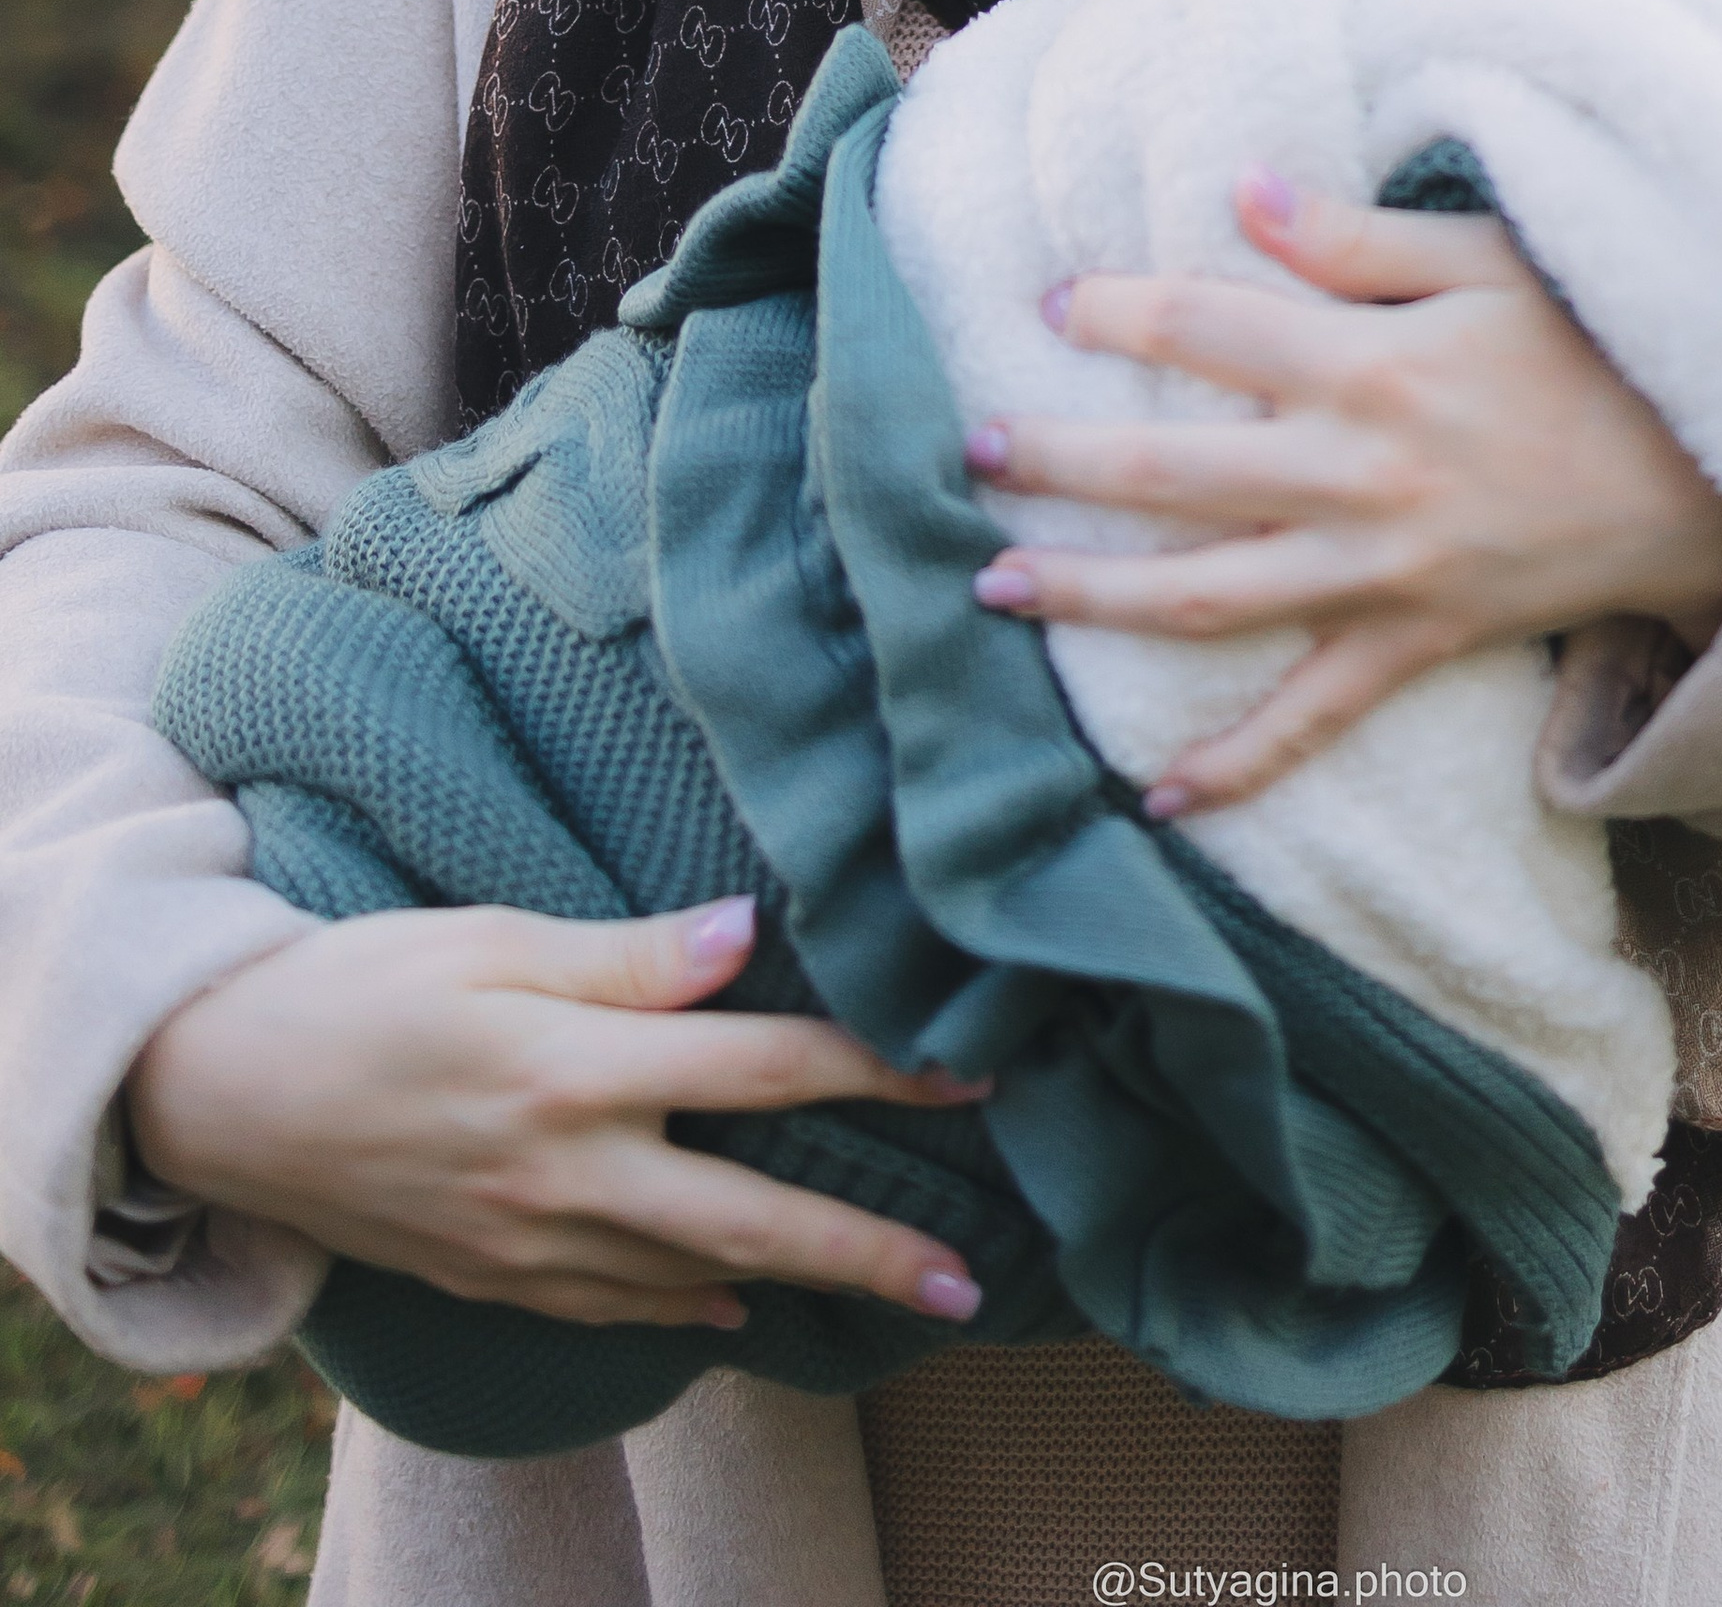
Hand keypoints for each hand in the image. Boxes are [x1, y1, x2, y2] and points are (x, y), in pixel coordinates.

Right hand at [125, 894, 986, 1332]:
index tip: (972, 1077)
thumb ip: (628, 955)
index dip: (876, 1072)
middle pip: (752, 1217)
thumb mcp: (492, 936)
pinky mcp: (491, 1282)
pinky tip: (737, 1309)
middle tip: (973, 1276)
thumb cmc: (360, 981)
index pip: (762, 1069)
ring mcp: (527, 1243)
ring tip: (895, 1288)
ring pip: (694, 1282)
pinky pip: (613, 1311)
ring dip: (799, 1287)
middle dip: (871, 1248)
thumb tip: (748, 937)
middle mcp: (563, 1171)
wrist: (218, 1090)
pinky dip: (685, 1314)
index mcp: (573, 1067)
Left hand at [965, 178, 1721, 815]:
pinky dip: (1238, 763)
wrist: (1712, 481)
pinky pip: (1312, 715)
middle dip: (1062, 463)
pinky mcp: (1417, 642)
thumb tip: (1240, 191)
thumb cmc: (1594, 348)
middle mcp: (1361, 475)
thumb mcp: (1488, 258)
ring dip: (1095, 598)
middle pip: (1176, 473)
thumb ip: (1357, 237)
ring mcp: (1385, 572)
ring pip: (1210, 597)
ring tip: (997, 588)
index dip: (1117, 308)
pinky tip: (1160, 794)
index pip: (1208, 328)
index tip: (1046, 300)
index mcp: (1370, 365)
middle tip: (971, 452)